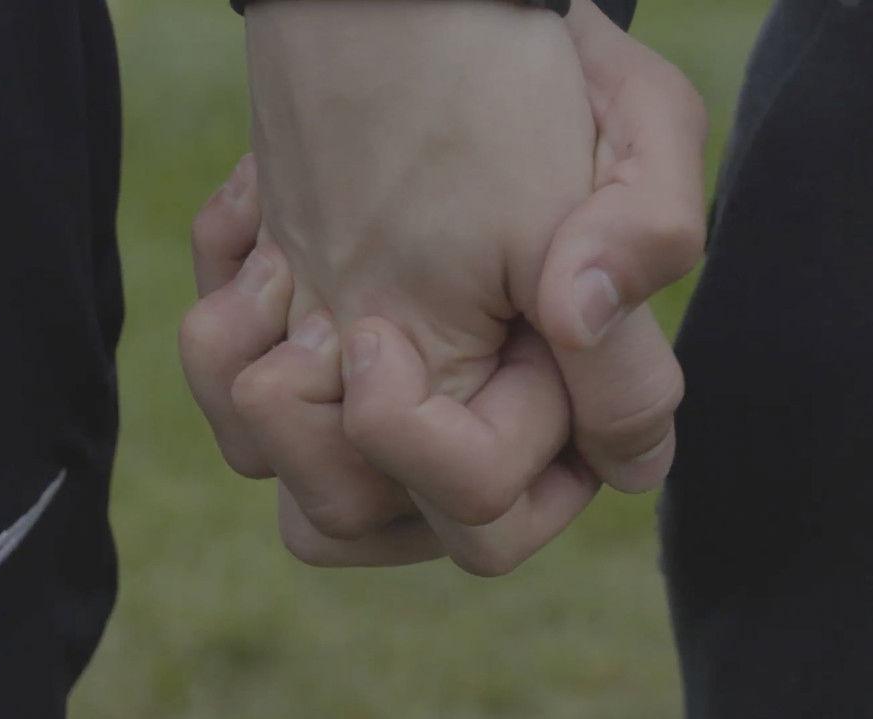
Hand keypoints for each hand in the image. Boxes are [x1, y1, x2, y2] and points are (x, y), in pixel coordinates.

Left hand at [181, 0, 706, 573]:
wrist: (409, 22)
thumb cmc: (526, 70)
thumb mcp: (634, 118)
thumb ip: (649, 227)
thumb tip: (582, 317)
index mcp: (562, 398)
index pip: (501, 508)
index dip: (436, 447)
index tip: (384, 330)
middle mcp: (474, 425)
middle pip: (399, 535)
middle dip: (345, 448)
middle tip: (339, 328)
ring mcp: (382, 411)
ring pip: (310, 515)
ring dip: (266, 390)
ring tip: (285, 272)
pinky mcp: (305, 375)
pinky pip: (237, 427)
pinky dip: (223, 334)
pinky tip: (259, 238)